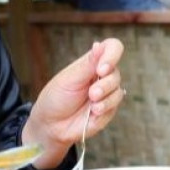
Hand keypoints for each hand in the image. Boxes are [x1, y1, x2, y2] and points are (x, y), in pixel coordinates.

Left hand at [23, 38, 124, 169]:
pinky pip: (115, 106)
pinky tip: (92, 113)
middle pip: (116, 73)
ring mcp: (107, 92)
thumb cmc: (56, 97)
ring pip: (118, 91)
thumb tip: (99, 44)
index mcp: (92, 62)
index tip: (101, 69)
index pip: (112, 48)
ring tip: (91, 105)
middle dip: (105, 84)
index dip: (112, 55)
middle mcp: (102, 75)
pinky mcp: (109, 109)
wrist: (51, 124)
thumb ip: (88, 64)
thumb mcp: (69, 79)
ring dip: (105, 99)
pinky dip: (104, 109)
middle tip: (91, 94)